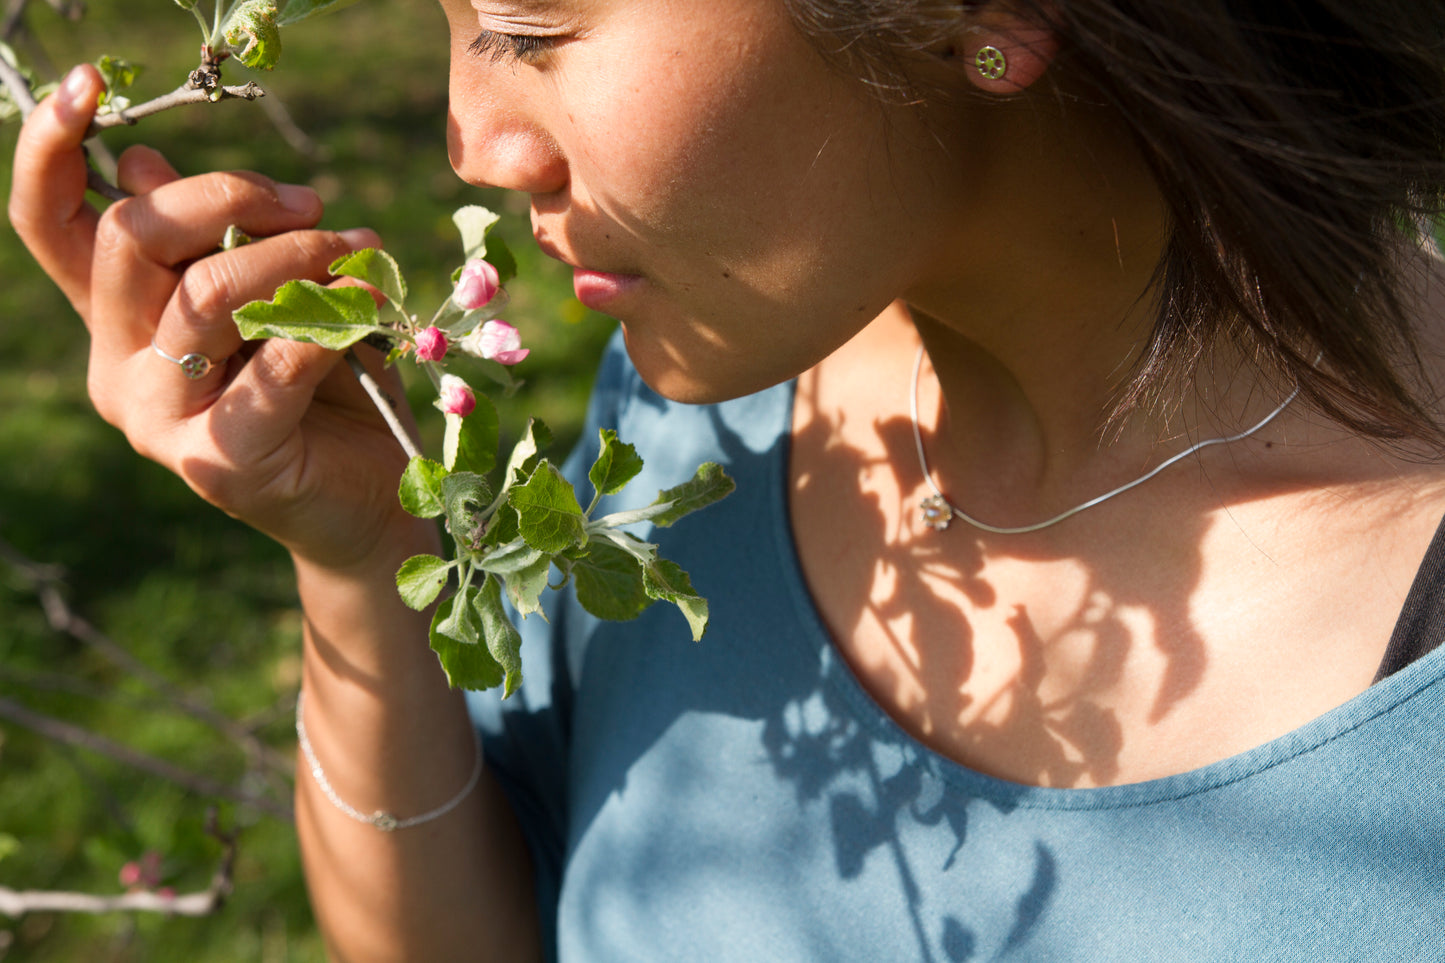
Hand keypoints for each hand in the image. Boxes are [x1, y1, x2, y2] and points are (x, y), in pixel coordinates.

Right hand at [9, 65, 433, 569]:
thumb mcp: (275, 297)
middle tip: (312, 205)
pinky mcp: (216, 463)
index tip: (88, 86)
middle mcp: (119, 367)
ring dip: (294, 256)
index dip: (53, 151)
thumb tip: (141, 162)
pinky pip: (272, 368)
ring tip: (356, 247)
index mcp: (120, 318)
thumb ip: (217, 243)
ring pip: (204, 294)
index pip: (53, 226)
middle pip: (130, 238)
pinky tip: (370, 305)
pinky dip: (333, 323)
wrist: (375, 499)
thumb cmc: (330, 389)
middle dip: (226, 196)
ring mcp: (160, 421)